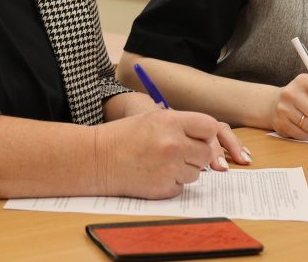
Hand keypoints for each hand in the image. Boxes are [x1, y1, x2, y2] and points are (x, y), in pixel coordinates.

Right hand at [95, 109, 224, 198]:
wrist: (97, 159)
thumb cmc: (124, 136)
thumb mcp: (153, 119)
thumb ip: (182, 125)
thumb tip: (208, 139)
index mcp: (171, 122)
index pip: (209, 127)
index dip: (204, 134)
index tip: (197, 137)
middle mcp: (173, 144)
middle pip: (205, 153)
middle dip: (195, 154)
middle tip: (178, 152)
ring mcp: (170, 168)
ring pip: (196, 172)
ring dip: (183, 169)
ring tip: (161, 162)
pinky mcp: (164, 188)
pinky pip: (182, 186)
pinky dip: (172, 182)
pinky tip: (154, 174)